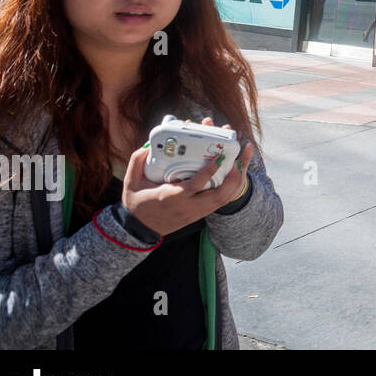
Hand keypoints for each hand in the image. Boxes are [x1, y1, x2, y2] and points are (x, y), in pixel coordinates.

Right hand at [122, 117, 252, 235]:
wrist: (139, 230)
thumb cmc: (136, 204)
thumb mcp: (132, 183)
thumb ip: (137, 162)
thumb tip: (148, 145)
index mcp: (172, 197)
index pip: (196, 185)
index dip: (210, 171)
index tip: (220, 156)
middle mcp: (188, 207)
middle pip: (220, 195)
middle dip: (235, 175)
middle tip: (240, 155)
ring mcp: (196, 212)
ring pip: (225, 199)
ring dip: (237, 179)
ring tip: (243, 159)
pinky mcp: (200, 214)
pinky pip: (221, 201)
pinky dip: (231, 186)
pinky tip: (236, 171)